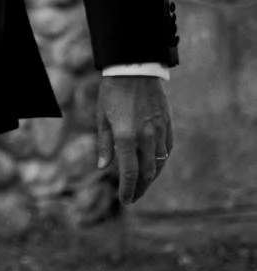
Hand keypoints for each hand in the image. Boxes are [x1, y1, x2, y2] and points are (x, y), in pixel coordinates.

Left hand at [95, 75, 172, 204]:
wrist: (134, 69)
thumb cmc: (113, 93)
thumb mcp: (102, 118)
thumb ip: (104, 144)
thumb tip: (103, 167)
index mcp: (126, 137)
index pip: (130, 173)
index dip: (128, 190)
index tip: (125, 201)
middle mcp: (145, 137)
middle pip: (147, 172)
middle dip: (140, 188)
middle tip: (133, 197)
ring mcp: (159, 131)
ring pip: (159, 163)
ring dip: (151, 177)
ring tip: (143, 185)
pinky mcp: (167, 124)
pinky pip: (167, 149)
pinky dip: (161, 161)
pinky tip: (155, 166)